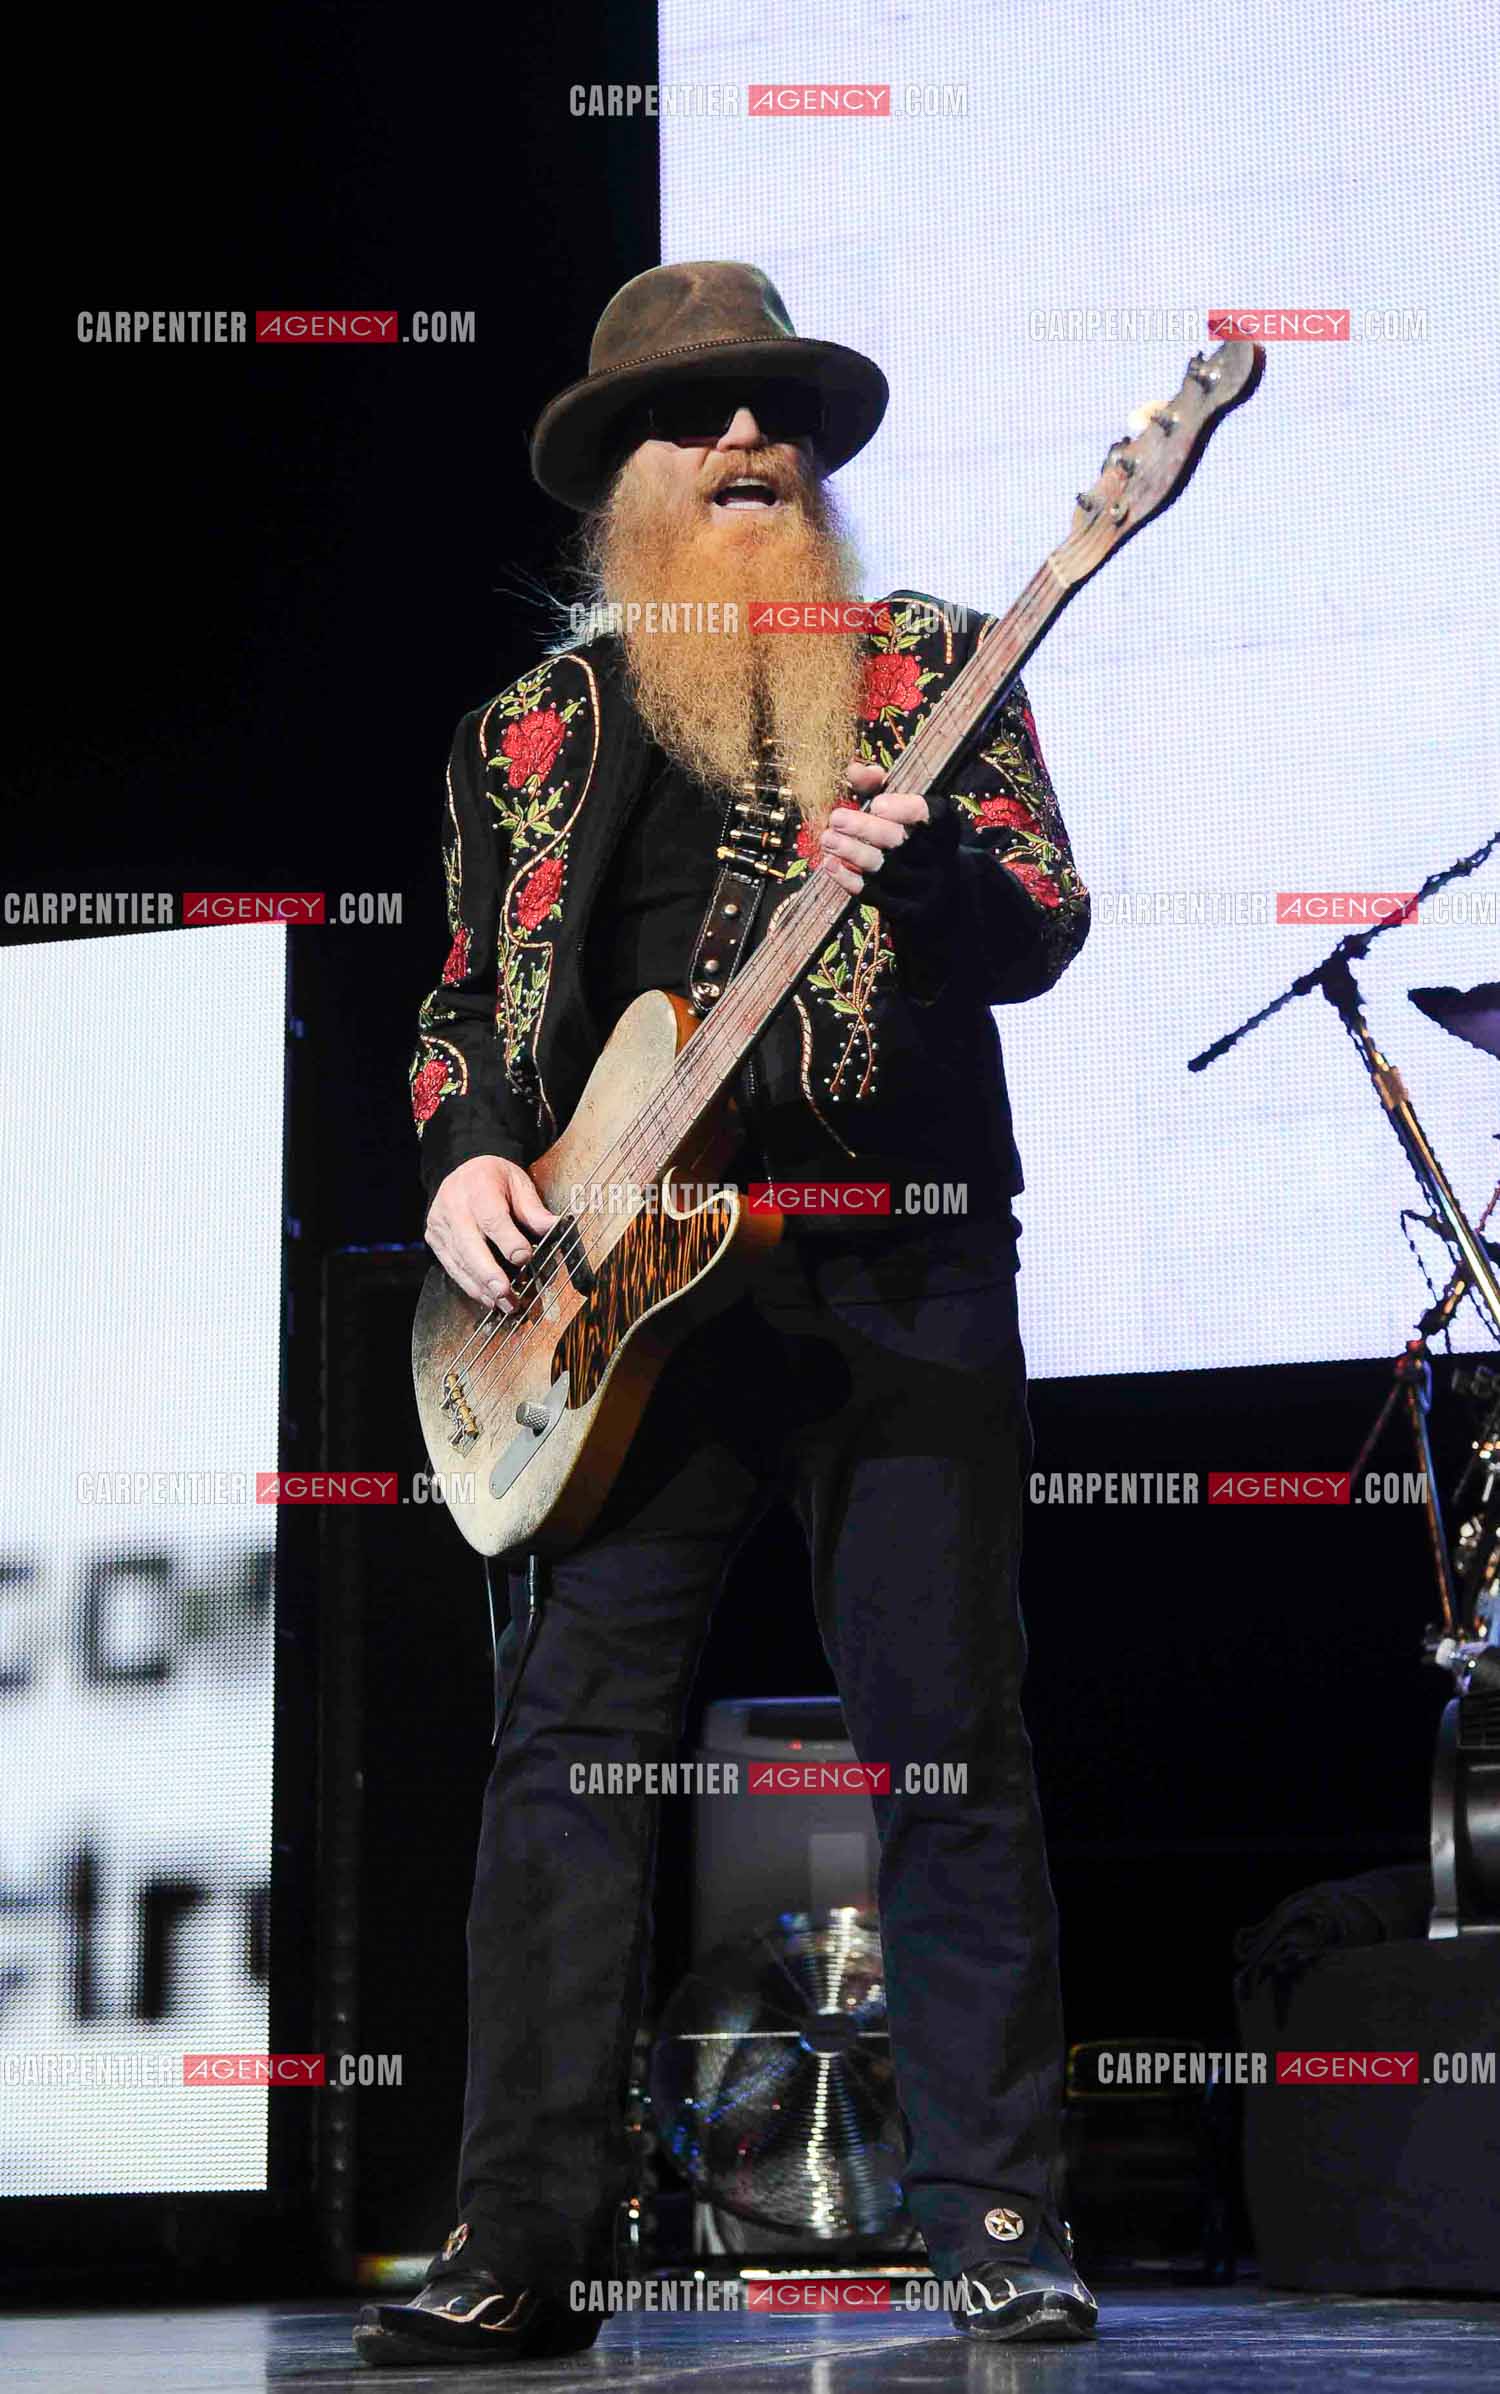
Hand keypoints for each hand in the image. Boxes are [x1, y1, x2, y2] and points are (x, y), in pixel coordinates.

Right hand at [425, 1154, 559, 1309]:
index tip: (524, 1258)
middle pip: (470, 1245)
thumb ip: (534, 1209)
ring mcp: (441, 1224)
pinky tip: (488, 1298)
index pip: (491, 1218)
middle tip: (507, 1294)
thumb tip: (555, 1227)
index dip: (507, 1241)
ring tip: (505, 1304)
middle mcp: (453, 1205)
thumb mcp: (519, 1184)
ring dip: (483, 1287)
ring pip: (460, 1261)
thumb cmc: (495, 1179)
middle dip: (489, 1273)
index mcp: (478, 1186)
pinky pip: (452, 1267)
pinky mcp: (434, 1239)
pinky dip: (470, 1285)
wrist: (463, 1172)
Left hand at [818, 760, 931, 895]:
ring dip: (852, 853)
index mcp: (944, 828)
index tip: (876, 803)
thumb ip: (879, 787)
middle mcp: (940, 858)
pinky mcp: (910, 912)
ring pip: (887, 870)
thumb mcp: (904, 810)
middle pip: (903, 842)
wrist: (940, 895)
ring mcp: (926, 888)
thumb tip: (851, 770)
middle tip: (836, 818)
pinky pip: (878, 896)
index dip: (904, 809)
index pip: (932, 816)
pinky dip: (850, 880)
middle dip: (866, 829)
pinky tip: (831, 864)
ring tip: (827, 838)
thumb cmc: (913, 840)